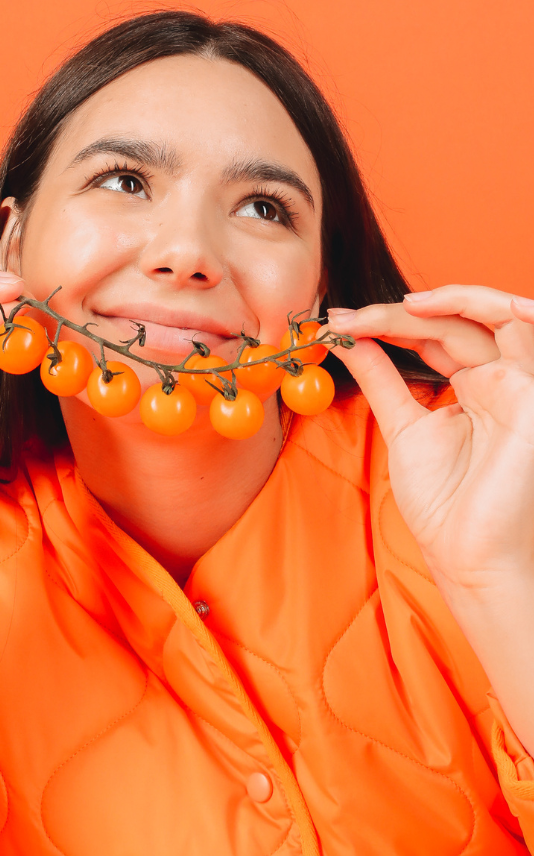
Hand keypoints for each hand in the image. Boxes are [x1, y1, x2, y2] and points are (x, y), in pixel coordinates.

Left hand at [326, 286, 533, 591]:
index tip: (340, 323)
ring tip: (392, 308)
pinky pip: (518, 331)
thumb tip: (346, 338)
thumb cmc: (444, 504)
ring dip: (441, 301)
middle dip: (401, 314)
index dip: (391, 323)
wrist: (466, 553)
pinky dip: (479, 307)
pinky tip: (431, 308)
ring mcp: (523, 383)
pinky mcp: (531, 392)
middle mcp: (506, 380)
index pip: (440, 336)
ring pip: (490, 316)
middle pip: (459, 323)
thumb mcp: (402, 426)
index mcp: (480, 388)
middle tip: (350, 319)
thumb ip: (381, 377)